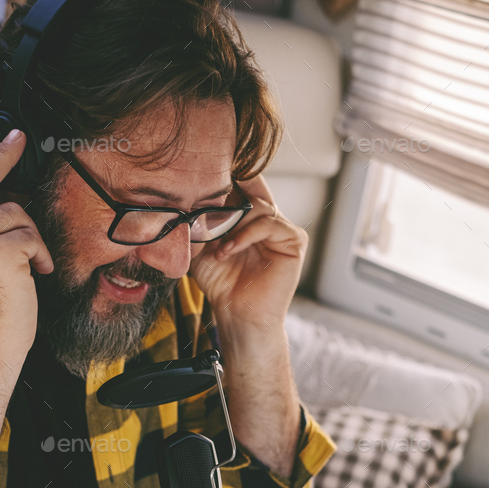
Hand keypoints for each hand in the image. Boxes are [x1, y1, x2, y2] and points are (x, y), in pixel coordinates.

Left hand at [189, 174, 307, 337]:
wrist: (236, 314)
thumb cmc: (221, 284)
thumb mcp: (203, 245)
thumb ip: (203, 218)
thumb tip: (194, 191)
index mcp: (250, 217)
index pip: (243, 184)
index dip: (227, 177)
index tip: (204, 173)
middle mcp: (268, 219)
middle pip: (252, 189)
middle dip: (226, 199)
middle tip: (205, 210)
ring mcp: (283, 229)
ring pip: (259, 206)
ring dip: (233, 224)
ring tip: (218, 247)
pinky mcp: (294, 241)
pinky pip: (270, 223)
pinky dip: (246, 235)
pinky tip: (229, 250)